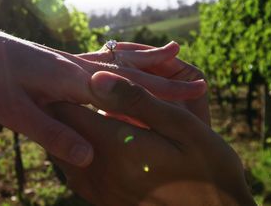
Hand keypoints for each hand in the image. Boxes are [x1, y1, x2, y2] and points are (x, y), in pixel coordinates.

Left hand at [0, 24, 206, 166]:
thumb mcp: (11, 112)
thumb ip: (51, 132)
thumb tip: (88, 157)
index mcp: (69, 78)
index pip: (126, 88)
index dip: (162, 93)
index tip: (197, 94)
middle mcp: (75, 65)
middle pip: (130, 70)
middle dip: (165, 76)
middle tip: (200, 79)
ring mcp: (68, 60)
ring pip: (118, 60)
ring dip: (148, 60)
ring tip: (174, 53)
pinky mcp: (59, 60)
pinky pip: (101, 58)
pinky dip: (123, 58)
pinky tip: (126, 57)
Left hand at [48, 72, 253, 205]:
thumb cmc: (210, 168)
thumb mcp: (182, 127)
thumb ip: (136, 101)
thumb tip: (96, 77)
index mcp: (116, 147)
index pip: (66, 111)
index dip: (68, 90)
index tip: (79, 78)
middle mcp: (100, 173)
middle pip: (60, 131)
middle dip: (67, 107)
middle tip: (84, 92)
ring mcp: (100, 192)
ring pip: (64, 153)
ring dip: (73, 130)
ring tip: (92, 113)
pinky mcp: (105, 202)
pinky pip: (76, 173)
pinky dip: (80, 152)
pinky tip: (102, 142)